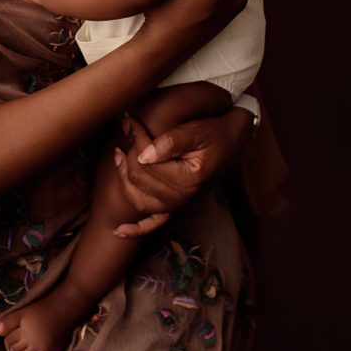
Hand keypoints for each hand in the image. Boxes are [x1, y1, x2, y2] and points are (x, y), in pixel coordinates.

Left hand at [112, 109, 252, 236]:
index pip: (147, 161)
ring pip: (138, 197)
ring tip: (118, 153)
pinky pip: (153, 224)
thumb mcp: (197, 131)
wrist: (232, 141)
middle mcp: (182, 198)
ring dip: (124, 177)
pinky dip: (135, 229)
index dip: (136, 138)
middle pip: (140, 177)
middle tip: (126, 127)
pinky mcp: (175, 206)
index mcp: (187, 180)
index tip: (129, 119)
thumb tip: (144, 155)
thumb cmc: (216, 134)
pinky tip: (119, 230)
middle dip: (129, 151)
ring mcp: (177, 205)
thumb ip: (172, 141)